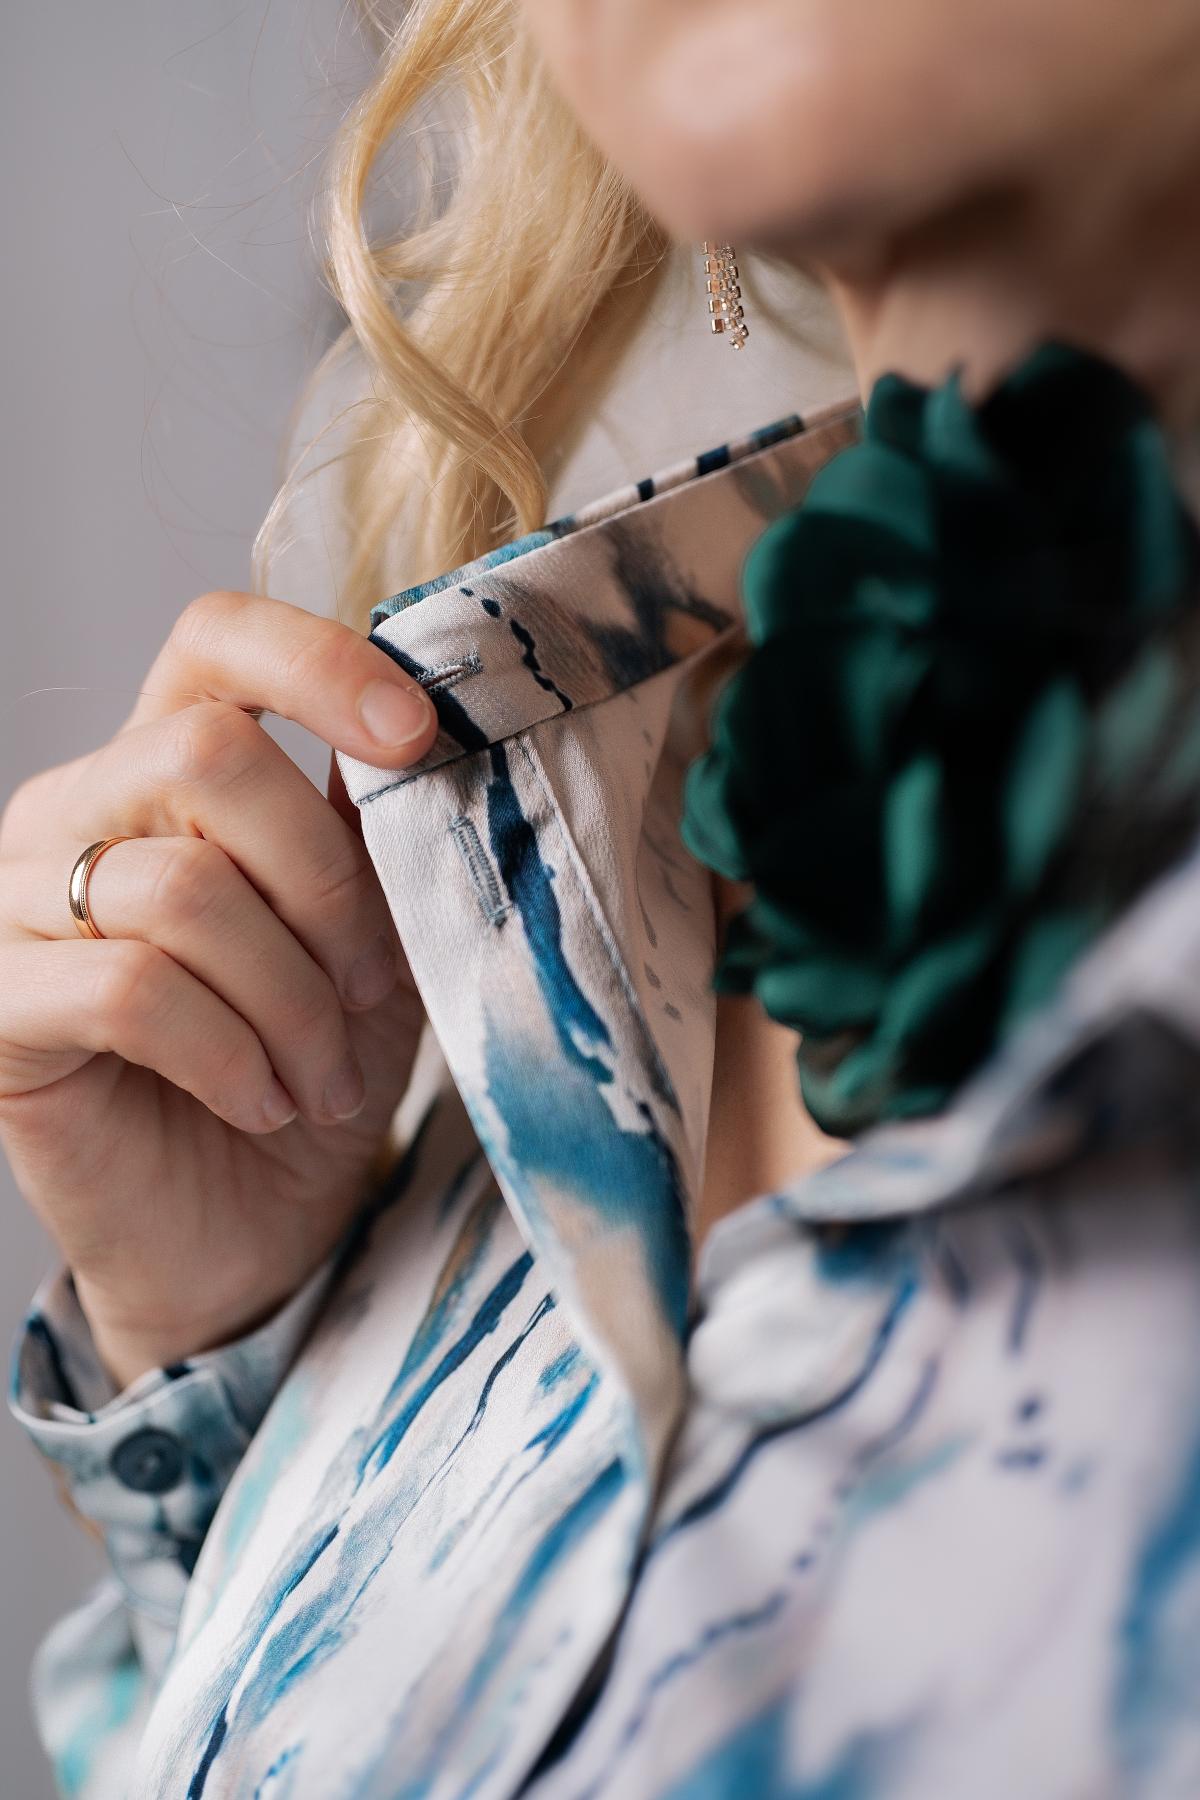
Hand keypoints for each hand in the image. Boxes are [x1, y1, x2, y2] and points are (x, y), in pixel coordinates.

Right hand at [0, 591, 437, 1387]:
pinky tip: (260, 1099)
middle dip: (324, 882)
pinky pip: (130, 991)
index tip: (417, 738)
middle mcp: (77, 809)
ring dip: (290, 995)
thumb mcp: (374, 940)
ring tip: (321, 1073)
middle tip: (370, 983)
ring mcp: (19, 903)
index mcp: (167, 765)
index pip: (215, 637)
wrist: (244, 1231)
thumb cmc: (309, 1066)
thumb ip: (375, 836)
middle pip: (207, 752)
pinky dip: (230, 1053)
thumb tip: (427, 734)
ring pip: (181, 885)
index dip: (318, 662)